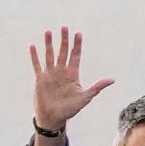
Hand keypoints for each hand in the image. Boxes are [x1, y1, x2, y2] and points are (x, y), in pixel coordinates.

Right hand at [24, 24, 107, 142]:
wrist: (54, 118)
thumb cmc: (70, 109)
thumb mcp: (85, 97)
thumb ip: (97, 87)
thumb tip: (112, 80)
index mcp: (73, 75)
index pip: (75, 56)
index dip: (77, 45)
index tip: (78, 34)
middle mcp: (61, 72)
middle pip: (63, 52)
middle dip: (64, 40)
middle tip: (65, 27)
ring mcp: (50, 75)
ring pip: (49, 56)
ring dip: (49, 44)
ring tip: (48, 32)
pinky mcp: (40, 79)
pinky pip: (37, 65)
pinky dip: (35, 56)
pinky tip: (33, 46)